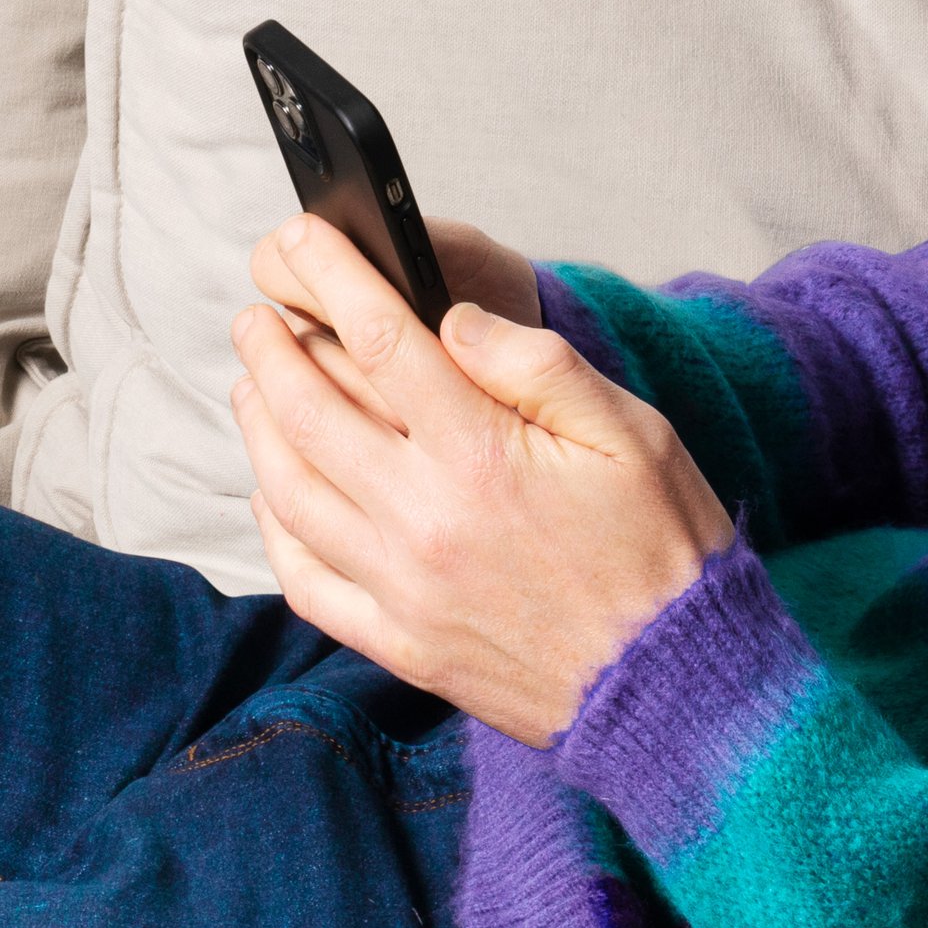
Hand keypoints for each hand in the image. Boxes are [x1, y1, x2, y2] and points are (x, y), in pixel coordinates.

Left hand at [231, 214, 733, 744]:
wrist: (672, 687)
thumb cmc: (665, 550)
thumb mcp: (635, 433)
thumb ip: (540, 367)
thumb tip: (454, 322)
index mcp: (483, 456)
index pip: (382, 343)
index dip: (334, 280)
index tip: (302, 240)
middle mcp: (425, 520)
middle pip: (311, 412)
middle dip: (275, 350)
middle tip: (259, 315)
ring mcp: (403, 587)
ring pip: (291, 489)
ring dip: (261, 427)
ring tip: (255, 385)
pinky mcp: (400, 643)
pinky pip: (306, 578)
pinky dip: (275, 525)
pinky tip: (275, 490)